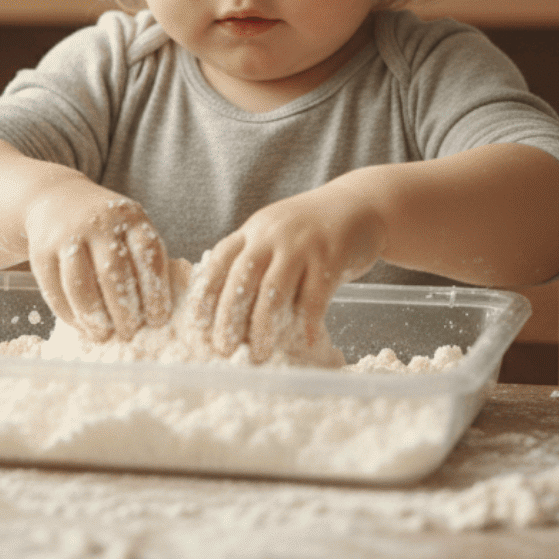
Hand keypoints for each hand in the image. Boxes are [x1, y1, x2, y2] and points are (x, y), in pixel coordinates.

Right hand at [24, 181, 172, 342]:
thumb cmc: (104, 225)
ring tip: (104, 335)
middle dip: (124, 311)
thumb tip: (153, 316)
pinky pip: (55, 291)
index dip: (155, 292)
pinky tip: (82, 326)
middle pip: (113, 273)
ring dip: (94, 317)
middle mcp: (98, 223)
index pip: (148, 255)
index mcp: (130, 216)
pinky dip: (70, 315)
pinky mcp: (41, 251)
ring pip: (80, 286)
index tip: (158, 320)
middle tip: (129, 333)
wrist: (57, 197)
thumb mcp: (128, 227)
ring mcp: (66, 235)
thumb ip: (141, 261)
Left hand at [185, 181, 384, 361]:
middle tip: (225, 348)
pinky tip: (305, 342)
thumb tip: (228, 309)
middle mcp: (272, 234)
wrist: (361, 204)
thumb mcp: (275, 232)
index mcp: (253, 230)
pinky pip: (314, 297)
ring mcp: (302, 244)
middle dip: (229, 318)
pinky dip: (307, 324)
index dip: (205, 293)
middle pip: (242, 279)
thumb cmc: (312, 229)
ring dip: (264, 328)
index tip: (198, 324)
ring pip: (273, 292)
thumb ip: (253, 258)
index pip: (219, 261)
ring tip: (261, 353)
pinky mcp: (331, 256)